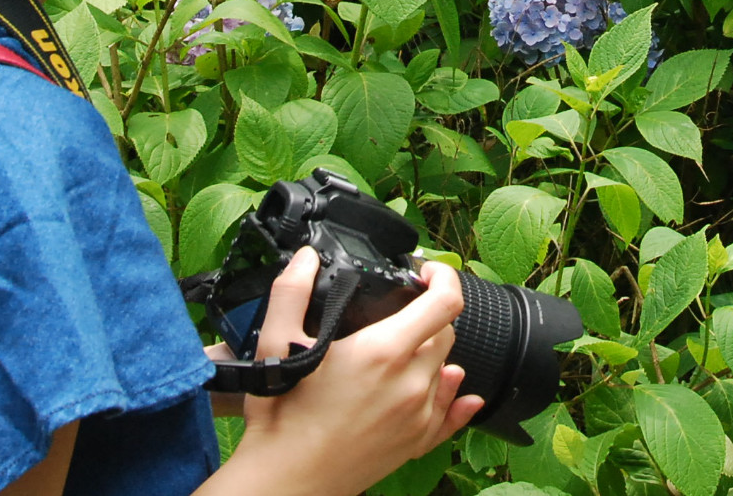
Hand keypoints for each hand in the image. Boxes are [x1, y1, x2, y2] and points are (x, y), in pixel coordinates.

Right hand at [207, 248, 485, 495]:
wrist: (286, 480)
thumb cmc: (282, 419)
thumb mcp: (276, 345)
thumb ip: (291, 292)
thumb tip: (306, 258)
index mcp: (383, 352)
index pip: (445, 303)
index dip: (444, 276)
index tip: (428, 271)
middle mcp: (411, 384)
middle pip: (445, 332)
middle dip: (429, 313)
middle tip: (402, 310)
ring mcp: (418, 417)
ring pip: (446, 367)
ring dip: (432, 352)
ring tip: (404, 348)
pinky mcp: (416, 443)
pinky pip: (452, 414)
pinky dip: (455, 396)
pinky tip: (455, 387)